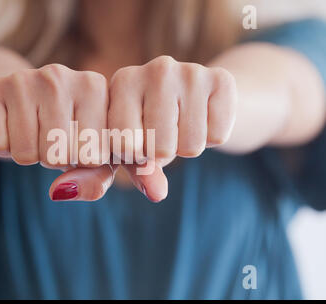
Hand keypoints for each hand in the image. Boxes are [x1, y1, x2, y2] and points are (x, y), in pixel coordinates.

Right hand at [0, 64, 117, 199]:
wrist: (23, 99)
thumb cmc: (70, 131)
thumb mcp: (96, 156)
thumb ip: (95, 180)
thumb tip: (61, 191)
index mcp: (95, 86)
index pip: (93, 158)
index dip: (85, 163)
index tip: (83, 143)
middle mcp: (61, 75)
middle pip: (59, 157)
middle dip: (56, 161)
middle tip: (54, 139)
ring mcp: (25, 77)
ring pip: (26, 155)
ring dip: (30, 156)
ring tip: (34, 132)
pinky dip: (3, 148)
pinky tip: (11, 126)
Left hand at [108, 55, 236, 200]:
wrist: (199, 98)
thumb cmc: (152, 126)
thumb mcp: (131, 148)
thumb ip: (132, 172)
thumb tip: (156, 194)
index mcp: (122, 81)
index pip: (124, 145)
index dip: (134, 156)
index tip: (137, 142)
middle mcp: (155, 68)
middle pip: (160, 148)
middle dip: (163, 153)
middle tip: (165, 133)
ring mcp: (190, 70)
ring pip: (190, 146)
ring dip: (187, 147)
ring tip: (183, 125)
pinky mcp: (222, 79)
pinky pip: (218, 137)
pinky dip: (213, 137)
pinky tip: (204, 118)